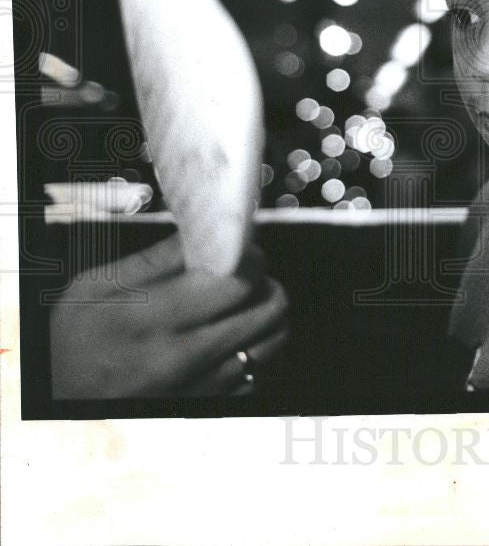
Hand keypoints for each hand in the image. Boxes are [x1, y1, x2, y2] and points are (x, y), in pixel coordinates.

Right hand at [49, 235, 288, 398]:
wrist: (61, 401)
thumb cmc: (75, 343)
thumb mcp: (94, 289)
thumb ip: (156, 259)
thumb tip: (208, 233)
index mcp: (147, 319)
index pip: (236, 280)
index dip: (248, 258)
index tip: (241, 251)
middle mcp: (179, 358)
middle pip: (267, 307)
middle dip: (262, 282)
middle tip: (243, 276)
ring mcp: (201, 388)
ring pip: (275, 339)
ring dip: (267, 315)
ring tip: (243, 306)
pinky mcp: (213, 406)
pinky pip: (264, 370)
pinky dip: (259, 348)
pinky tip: (236, 339)